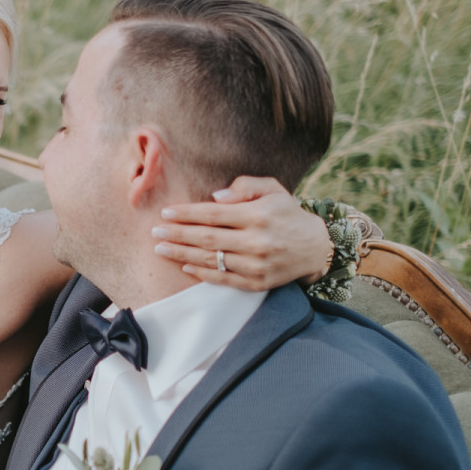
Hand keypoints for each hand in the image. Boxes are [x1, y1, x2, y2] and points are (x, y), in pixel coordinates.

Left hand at [151, 176, 331, 290]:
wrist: (316, 246)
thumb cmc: (287, 213)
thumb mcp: (273, 189)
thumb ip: (244, 186)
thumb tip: (215, 197)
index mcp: (258, 215)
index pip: (213, 215)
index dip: (187, 214)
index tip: (166, 213)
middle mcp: (257, 241)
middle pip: (207, 239)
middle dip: (177, 235)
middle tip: (155, 233)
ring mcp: (257, 265)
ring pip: (212, 260)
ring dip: (182, 256)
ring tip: (161, 250)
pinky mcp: (258, 283)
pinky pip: (224, 279)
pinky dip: (202, 274)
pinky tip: (184, 267)